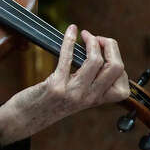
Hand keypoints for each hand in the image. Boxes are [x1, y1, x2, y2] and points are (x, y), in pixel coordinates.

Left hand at [0, 25, 131, 144]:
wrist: (25, 119)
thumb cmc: (48, 104)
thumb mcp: (76, 98)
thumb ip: (88, 84)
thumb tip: (97, 55)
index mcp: (96, 101)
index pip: (123, 84)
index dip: (117, 63)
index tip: (105, 52)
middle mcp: (88, 98)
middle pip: (115, 67)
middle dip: (110, 46)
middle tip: (97, 38)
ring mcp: (73, 93)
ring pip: (96, 61)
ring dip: (92, 41)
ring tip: (85, 35)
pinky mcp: (55, 86)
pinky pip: (68, 58)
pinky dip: (70, 40)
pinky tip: (71, 30)